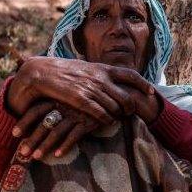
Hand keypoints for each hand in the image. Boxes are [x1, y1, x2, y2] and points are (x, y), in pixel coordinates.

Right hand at [5, 57, 158, 123]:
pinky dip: (106, 119)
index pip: (130, 74)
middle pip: (127, 96)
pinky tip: (106, 122)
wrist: (39, 73)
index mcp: (102, 69)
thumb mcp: (84, 69)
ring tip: (118, 119)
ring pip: (115, 107)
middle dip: (132, 107)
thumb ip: (99, 74)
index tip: (151, 92)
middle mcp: (100, 78)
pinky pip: (100, 113)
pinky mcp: (81, 99)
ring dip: (118, 115)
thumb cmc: (62, 72)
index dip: (143, 84)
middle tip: (132, 113)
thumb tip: (110, 78)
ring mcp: (91, 89)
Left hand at [12, 102, 101, 159]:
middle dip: (32, 139)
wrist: (112, 96)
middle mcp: (64, 106)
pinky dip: (65, 146)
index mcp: (57, 98)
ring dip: (45, 145)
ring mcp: (75, 114)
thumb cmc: (88, 98)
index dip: (24, 122)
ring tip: (36, 157)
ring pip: (56, 131)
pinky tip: (57, 155)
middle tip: (22, 152)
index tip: (14, 134)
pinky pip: (74, 135)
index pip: (35, 110)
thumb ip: (57, 103)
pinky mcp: (88, 122)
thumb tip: (41, 115)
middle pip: (43, 124)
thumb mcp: (71, 96)